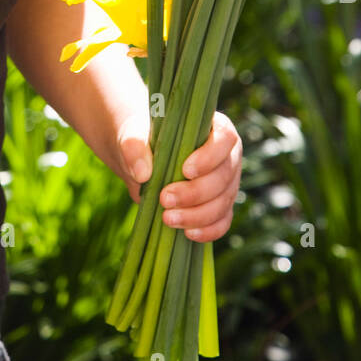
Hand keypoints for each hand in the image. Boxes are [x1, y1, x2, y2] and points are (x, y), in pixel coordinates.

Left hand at [116, 108, 242, 241]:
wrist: (142, 160)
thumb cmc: (143, 140)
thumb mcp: (133, 135)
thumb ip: (134, 146)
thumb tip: (142, 173)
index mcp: (215, 127)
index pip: (225, 138)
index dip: (210, 156)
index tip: (185, 170)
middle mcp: (227, 155)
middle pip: (224, 176)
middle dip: (196, 192)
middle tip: (164, 199)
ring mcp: (227, 182)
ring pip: (224, 202)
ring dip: (198, 215)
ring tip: (168, 218)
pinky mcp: (221, 205)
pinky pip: (222, 221)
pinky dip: (207, 230)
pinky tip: (187, 233)